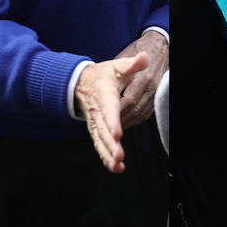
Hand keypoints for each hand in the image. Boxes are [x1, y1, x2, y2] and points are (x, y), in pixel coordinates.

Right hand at [75, 53, 148, 172]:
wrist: (80, 82)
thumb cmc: (103, 75)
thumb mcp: (117, 67)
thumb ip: (132, 65)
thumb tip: (145, 58)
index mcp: (104, 95)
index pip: (108, 109)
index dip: (112, 122)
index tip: (117, 133)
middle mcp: (97, 112)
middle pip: (103, 130)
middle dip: (110, 144)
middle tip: (119, 155)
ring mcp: (94, 123)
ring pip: (99, 140)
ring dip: (107, 154)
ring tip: (117, 165)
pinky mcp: (94, 130)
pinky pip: (98, 145)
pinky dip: (105, 157)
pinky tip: (115, 168)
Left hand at [114, 32, 168, 128]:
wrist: (159, 45)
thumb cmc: (140, 49)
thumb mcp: (125, 55)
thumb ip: (116, 70)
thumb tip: (103, 82)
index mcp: (142, 77)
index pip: (128, 100)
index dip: (117, 111)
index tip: (106, 115)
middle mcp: (151, 86)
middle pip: (135, 110)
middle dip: (122, 119)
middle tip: (109, 124)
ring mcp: (156, 92)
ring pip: (142, 113)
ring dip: (129, 121)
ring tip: (117, 124)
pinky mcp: (158, 95)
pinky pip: (148, 112)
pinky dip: (137, 118)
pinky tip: (128, 119)